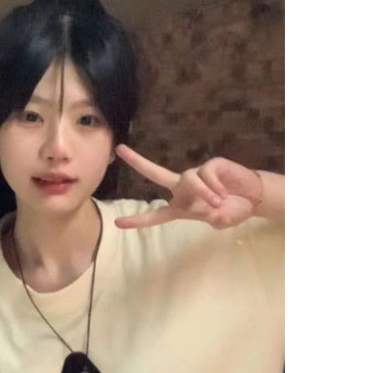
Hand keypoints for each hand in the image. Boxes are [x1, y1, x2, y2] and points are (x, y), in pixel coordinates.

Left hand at [114, 144, 263, 229]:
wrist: (254, 198)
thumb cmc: (233, 211)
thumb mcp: (221, 221)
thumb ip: (213, 218)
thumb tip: (208, 207)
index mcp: (180, 207)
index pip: (155, 215)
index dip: (138, 220)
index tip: (118, 222)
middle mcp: (183, 189)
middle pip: (156, 174)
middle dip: (137, 162)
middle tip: (119, 150)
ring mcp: (196, 175)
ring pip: (189, 179)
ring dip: (204, 193)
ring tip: (219, 202)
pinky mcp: (211, 165)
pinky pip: (206, 174)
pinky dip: (214, 186)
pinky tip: (225, 193)